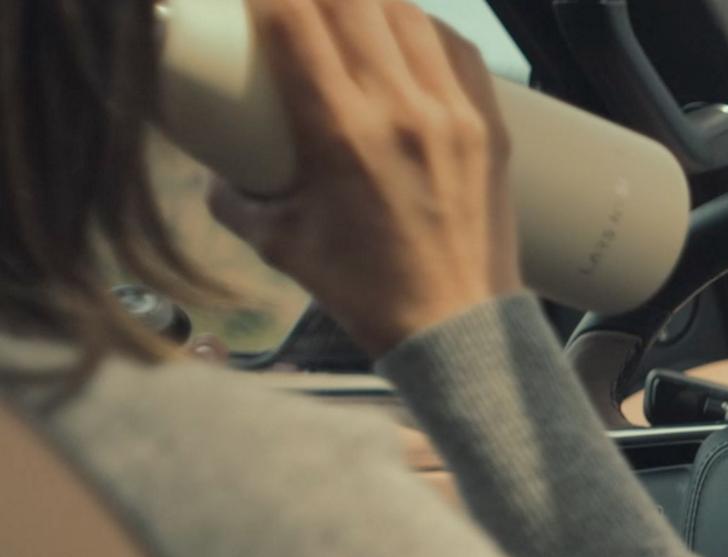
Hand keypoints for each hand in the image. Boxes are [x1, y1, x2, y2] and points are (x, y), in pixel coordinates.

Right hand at [209, 0, 519, 356]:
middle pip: (353, 0)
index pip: (295, 20)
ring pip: (408, 13)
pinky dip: (423, 27)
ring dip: (368, 0)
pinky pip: (456, 48)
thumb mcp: (280, 243)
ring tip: (344, 7)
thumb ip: (234, 196)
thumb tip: (213, 167)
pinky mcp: (491, 124)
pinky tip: (401, 31)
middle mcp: (403, 110)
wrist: (458, 328)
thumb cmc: (366, 292)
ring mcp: (455, 113)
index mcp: (343, 133)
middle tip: (297, 5)